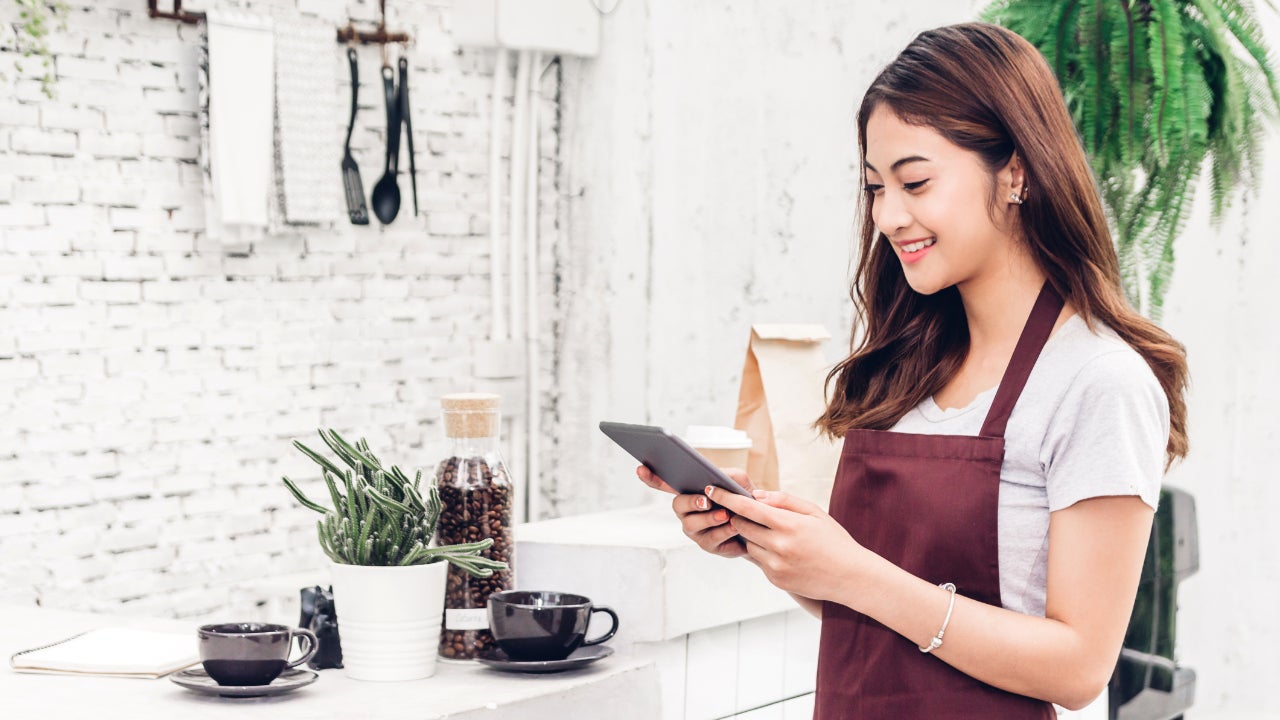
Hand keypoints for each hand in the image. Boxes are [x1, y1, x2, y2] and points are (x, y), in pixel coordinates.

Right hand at [637, 465, 753, 558]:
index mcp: (690, 491)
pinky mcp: (708, 545)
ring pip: (691, 524)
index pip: (665, 484)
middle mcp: (687, 511)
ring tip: (724, 514)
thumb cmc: (744, 500)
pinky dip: (724, 531)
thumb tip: (716, 481)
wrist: (760, 525)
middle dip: (690, 502)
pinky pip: (710, 539)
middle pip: (677, 504)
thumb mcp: (740, 482)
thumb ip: (729, 475)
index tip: (641, 468)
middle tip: (705, 500)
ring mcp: (695, 529)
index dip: (651, 478)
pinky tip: (734, 525)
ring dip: (709, 518)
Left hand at [706, 485, 865, 601]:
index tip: (711, 489)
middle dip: (739, 517)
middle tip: (744, 511)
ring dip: (752, 536)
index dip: (727, 498)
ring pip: (748, 545)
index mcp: (788, 525)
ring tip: (771, 533)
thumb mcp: (814, 512)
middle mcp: (779, 546)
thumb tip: (756, 496)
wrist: (850, 576)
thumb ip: (784, 500)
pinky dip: (763, 553)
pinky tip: (782, 551)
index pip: (747, 508)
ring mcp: (776, 566)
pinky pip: (759, 561)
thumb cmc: (833, 539)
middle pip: (742, 526)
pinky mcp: (776, 580)